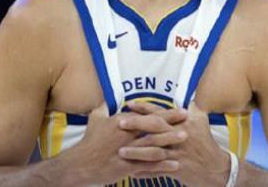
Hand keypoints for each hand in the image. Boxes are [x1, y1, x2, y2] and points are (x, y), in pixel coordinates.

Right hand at [65, 103, 187, 185]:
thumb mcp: (95, 119)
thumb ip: (103, 109)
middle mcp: (126, 134)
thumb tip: (104, 100)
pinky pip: (148, 166)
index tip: (177, 109)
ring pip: (153, 144)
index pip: (146, 114)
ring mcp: (128, 151)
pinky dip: (163, 165)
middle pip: (153, 127)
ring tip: (185, 138)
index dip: (163, 112)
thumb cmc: (89, 141)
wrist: (80, 163)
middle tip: (187, 119)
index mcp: (122, 121)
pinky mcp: (127, 167)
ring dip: (170, 141)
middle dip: (171, 122)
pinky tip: (175, 165)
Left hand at [119, 101, 230, 186]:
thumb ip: (193, 107)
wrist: (218, 169)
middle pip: (155, 128)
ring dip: (136, 152)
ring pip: (154, 151)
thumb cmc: (206, 142)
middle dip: (137, 125)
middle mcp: (179, 136)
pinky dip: (145, 171)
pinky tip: (131, 172)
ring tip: (120, 151)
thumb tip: (188, 94)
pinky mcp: (178, 169)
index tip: (129, 105)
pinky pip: (158, 170)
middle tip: (119, 123)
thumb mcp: (202, 120)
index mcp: (182, 123)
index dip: (145, 108)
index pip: (161, 113)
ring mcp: (178, 153)